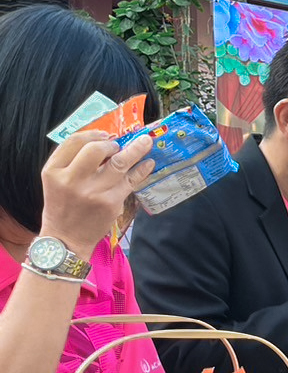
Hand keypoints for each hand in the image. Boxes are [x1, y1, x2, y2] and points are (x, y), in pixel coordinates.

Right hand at [39, 130, 155, 252]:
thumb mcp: (56, 180)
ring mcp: (93, 192)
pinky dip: (142, 169)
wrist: (67, 238)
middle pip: (97, 149)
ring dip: (136, 149)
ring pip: (119, 163)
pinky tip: (148, 163)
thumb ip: (72, 160)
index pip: (74, 141)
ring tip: (145, 142)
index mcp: (53, 171)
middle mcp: (71, 180)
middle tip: (119, 144)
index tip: (106, 134)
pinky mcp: (111, 203)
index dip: (94, 134)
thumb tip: (104, 140)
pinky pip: (131, 181)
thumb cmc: (63, 205)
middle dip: (113, 143)